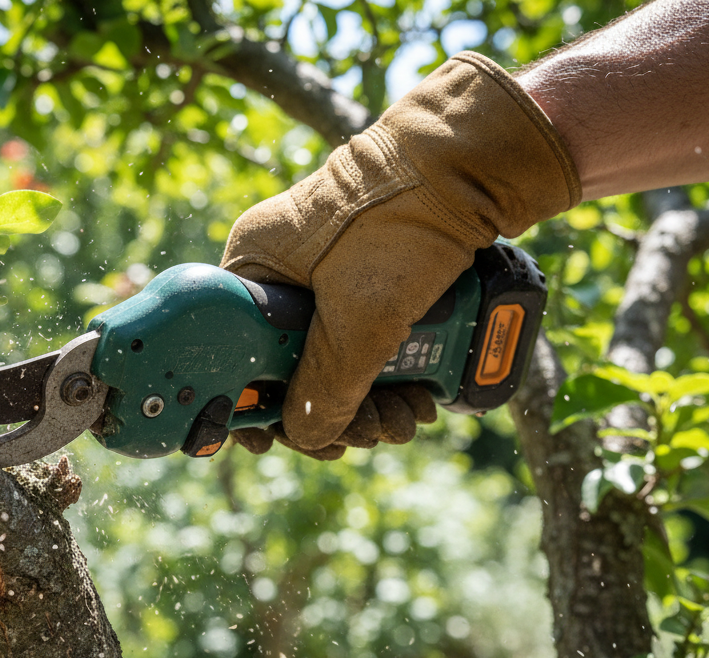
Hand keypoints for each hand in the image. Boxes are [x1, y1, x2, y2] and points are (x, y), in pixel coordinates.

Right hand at [221, 52, 579, 458]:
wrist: (477, 162)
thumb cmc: (403, 223)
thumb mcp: (359, 320)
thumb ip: (327, 387)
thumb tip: (307, 437)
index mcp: (254, 267)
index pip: (232, 353)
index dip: (253, 405)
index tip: (273, 443)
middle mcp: (286, 271)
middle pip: (292, 366)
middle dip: (333, 411)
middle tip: (366, 436)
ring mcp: (333, 274)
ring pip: (338, 361)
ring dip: (371, 403)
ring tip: (405, 420)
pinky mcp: (378, 277)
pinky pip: (372, 343)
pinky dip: (394, 377)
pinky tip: (421, 397)